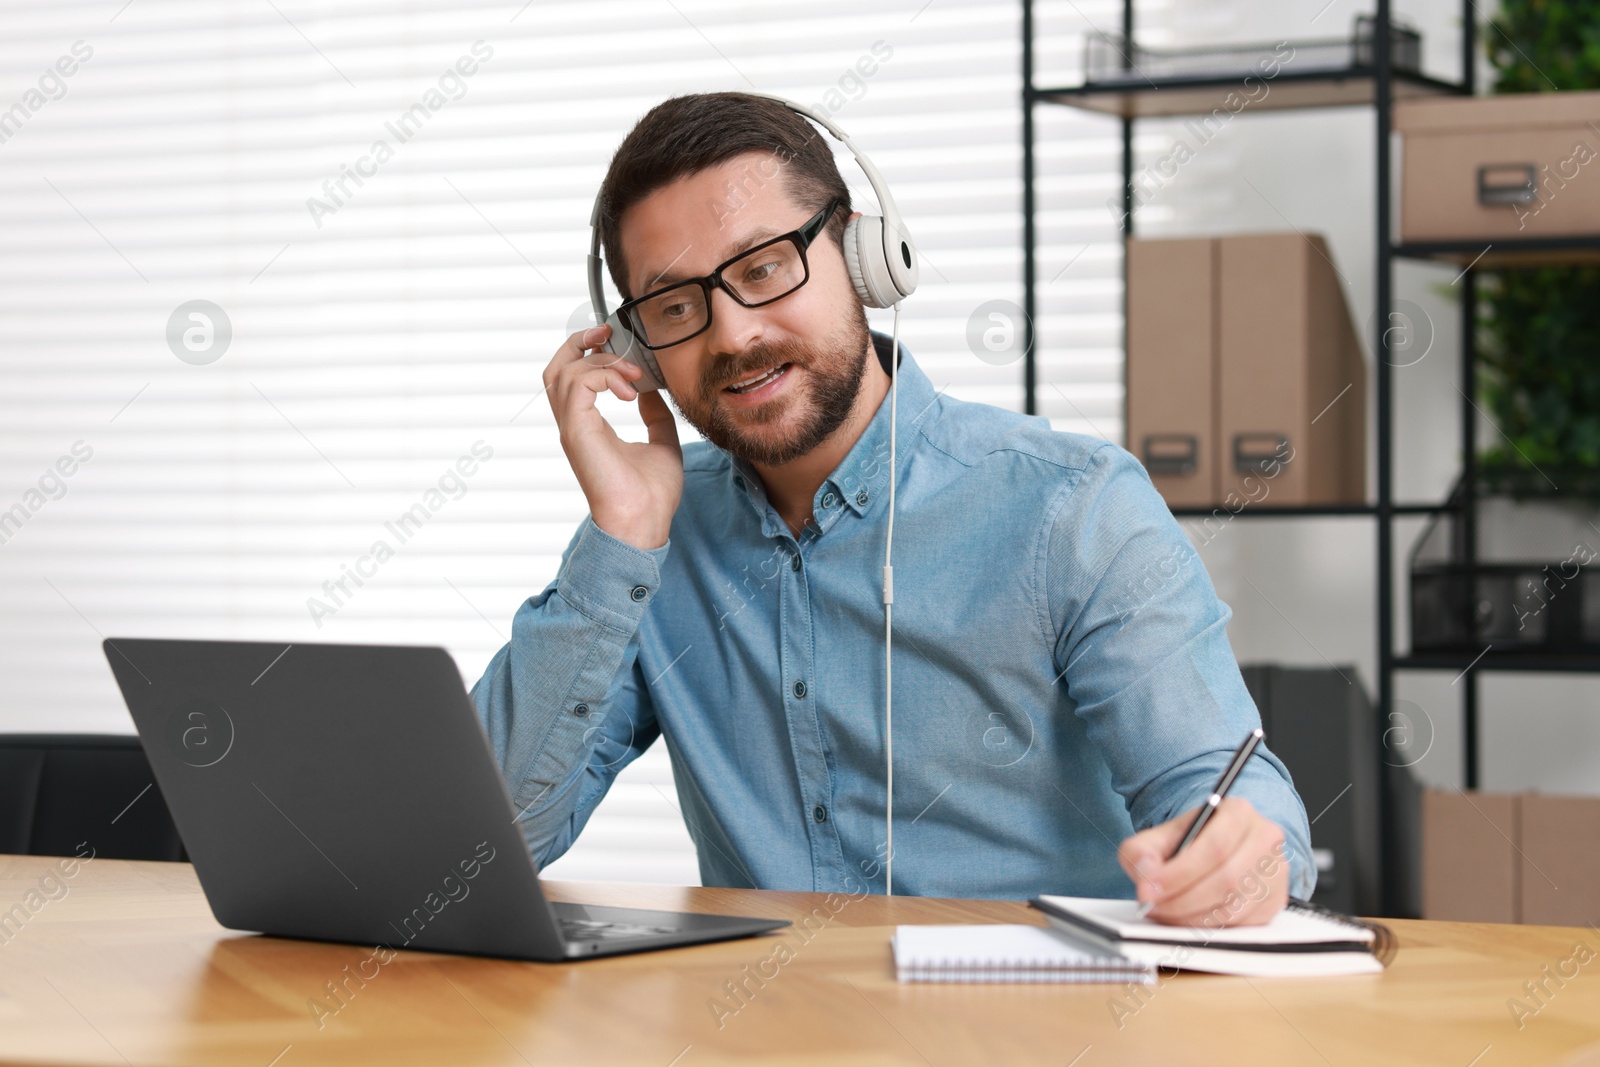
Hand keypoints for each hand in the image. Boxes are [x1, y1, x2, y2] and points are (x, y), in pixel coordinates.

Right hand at [543, 325, 681, 549]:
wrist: (644, 522)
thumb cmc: (652, 494)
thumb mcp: (661, 441)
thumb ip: (653, 414)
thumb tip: (650, 389)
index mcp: (590, 427)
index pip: (573, 378)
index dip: (590, 354)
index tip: (617, 344)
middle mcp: (575, 425)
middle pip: (556, 368)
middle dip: (579, 343)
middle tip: (608, 334)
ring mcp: (572, 428)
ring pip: (562, 371)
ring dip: (599, 361)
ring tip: (629, 373)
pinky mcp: (577, 431)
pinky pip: (577, 383)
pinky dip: (603, 376)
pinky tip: (628, 390)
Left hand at [1116, 796, 1288, 926]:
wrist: (1210, 849)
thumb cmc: (1187, 842)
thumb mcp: (1157, 838)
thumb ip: (1141, 852)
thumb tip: (1146, 875)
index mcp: (1238, 812)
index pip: (1215, 847)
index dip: (1179, 874)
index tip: (1149, 889)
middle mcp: (1264, 839)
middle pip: (1226, 880)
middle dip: (1182, 900)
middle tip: (1152, 906)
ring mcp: (1274, 872)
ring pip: (1234, 907)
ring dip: (1192, 917)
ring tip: (1165, 912)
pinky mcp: (1274, 901)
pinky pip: (1241, 924)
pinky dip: (1208, 926)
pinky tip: (1186, 918)